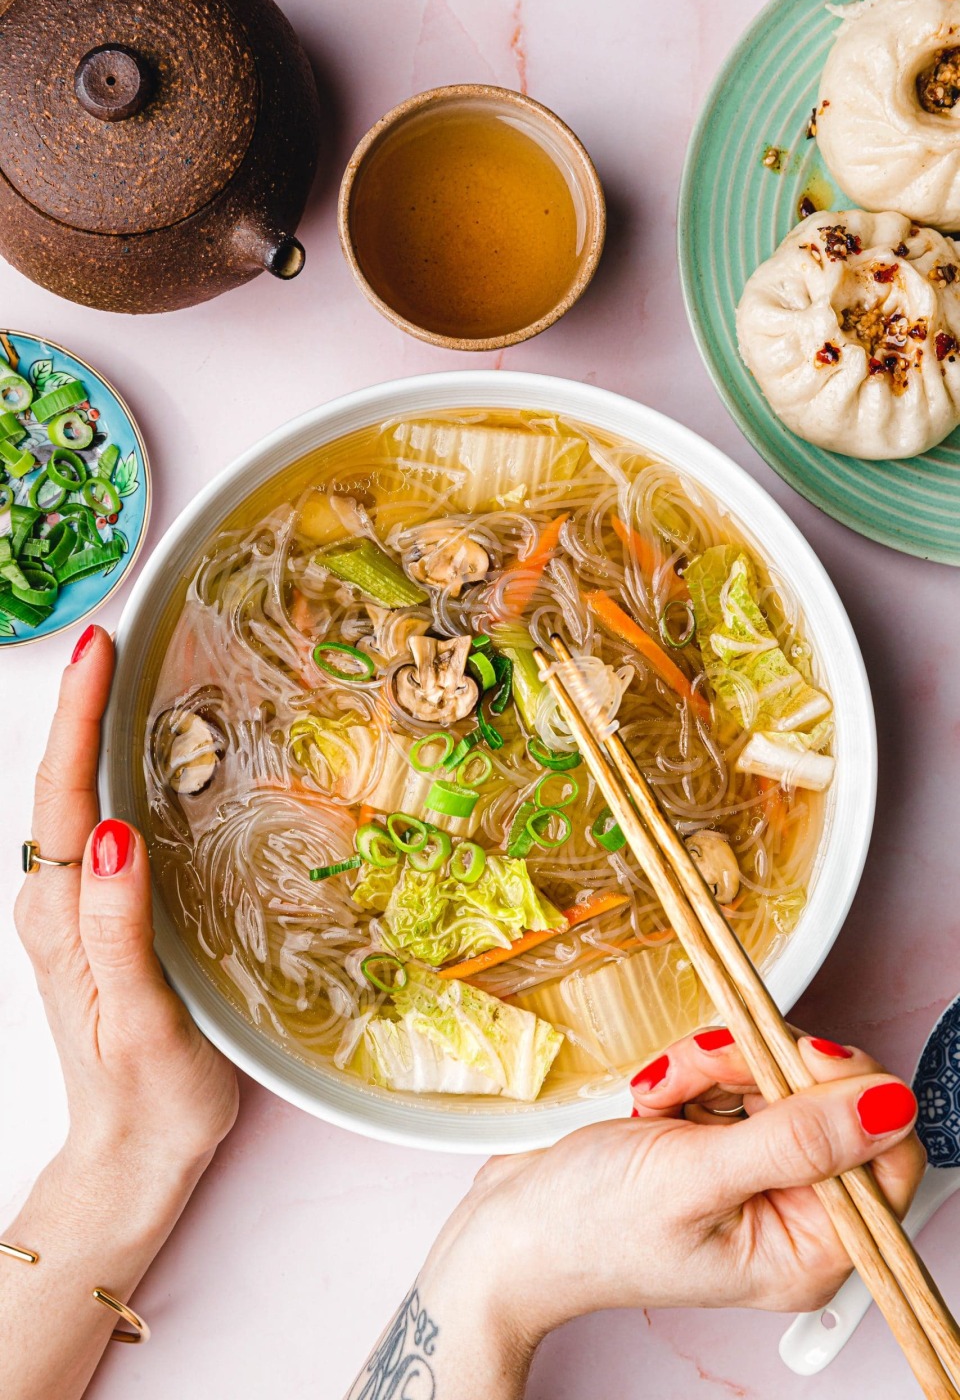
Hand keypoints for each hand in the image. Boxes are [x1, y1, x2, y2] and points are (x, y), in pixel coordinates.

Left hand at [14, 625, 237, 1188]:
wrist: (135, 1153)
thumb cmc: (148, 1095)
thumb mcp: (139, 1019)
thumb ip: (119, 929)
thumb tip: (113, 833)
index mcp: (60, 916)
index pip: (62, 797)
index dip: (78, 718)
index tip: (101, 650)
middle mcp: (57, 903)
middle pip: (61, 786)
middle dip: (82, 706)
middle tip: (118, 640)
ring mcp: (76, 910)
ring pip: (78, 803)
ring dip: (95, 733)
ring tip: (128, 675)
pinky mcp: (102, 919)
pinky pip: (100, 829)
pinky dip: (115, 776)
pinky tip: (145, 758)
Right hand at [409, 1028, 924, 1390]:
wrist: (512, 1223)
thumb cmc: (587, 1225)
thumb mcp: (691, 1178)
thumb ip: (794, 1140)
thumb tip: (889, 1106)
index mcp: (806, 1249)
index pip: (884, 1155)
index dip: (844, 1091)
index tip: (790, 1053)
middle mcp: (793, 1213)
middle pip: (824, 1100)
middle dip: (756, 1067)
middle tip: (696, 1068)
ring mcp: (757, 1172)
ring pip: (776, 1074)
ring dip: (714, 1063)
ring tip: (660, 1091)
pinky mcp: (724, 1139)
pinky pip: (737, 1073)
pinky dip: (693, 1068)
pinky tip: (655, 1096)